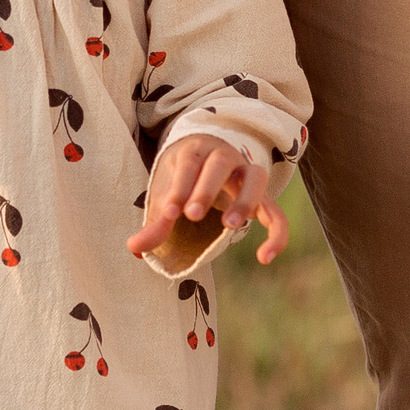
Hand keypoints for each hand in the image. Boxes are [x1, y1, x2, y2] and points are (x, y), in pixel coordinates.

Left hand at [126, 136, 290, 265]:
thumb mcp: (169, 194)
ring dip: (244, 200)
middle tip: (193, 215)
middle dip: (207, 189)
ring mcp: (246, 174)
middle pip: (221, 162)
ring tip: (229, 227)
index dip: (180, 188)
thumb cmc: (184, 179)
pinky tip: (265, 258)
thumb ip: (157, 222)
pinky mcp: (262, 196)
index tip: (171, 214)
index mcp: (196, 151)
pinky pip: (276, 212)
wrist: (208, 160)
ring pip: (255, 176)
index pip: (188, 163)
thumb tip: (133, 248)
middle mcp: (224, 156)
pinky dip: (277, 233)